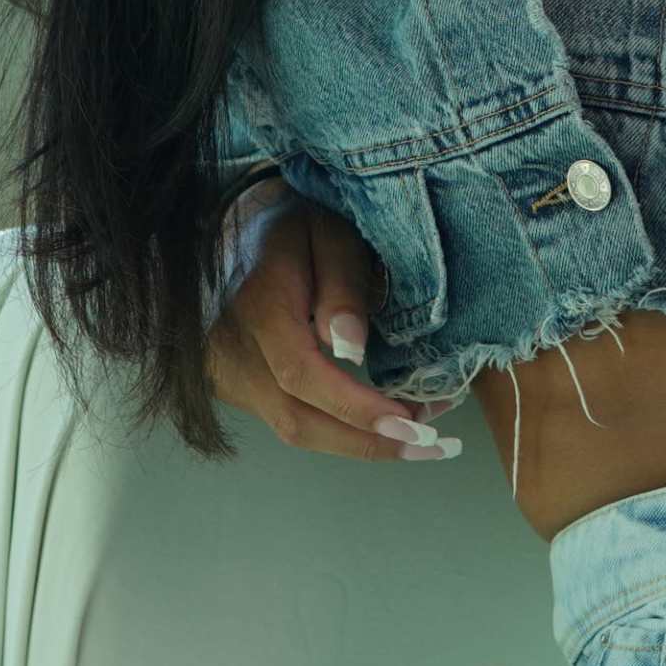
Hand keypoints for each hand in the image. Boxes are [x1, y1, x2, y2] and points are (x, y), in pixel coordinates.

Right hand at [202, 184, 460, 461]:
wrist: (237, 228)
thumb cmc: (295, 223)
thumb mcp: (327, 231)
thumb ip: (340, 281)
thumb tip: (352, 349)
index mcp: (259, 308)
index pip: (301, 373)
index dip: (354, 406)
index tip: (411, 421)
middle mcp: (236, 351)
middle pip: (299, 420)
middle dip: (371, 441)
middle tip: (435, 443)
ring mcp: (230, 374)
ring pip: (294, 429)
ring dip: (361, 442)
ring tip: (422, 437)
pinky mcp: (237, 386)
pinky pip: (290, 420)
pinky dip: (340, 430)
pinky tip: (383, 424)